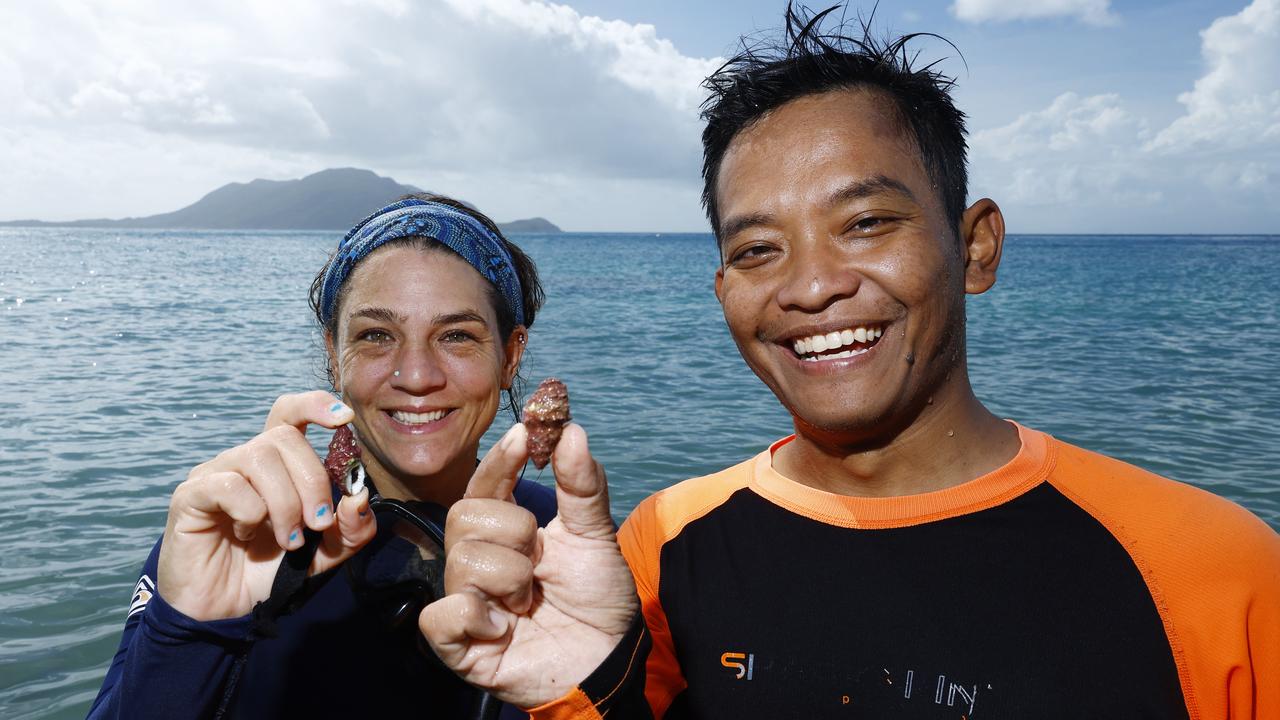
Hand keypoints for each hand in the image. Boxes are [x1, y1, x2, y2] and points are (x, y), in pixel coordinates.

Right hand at [157, 391, 376, 620]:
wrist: (226, 611)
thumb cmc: (270, 571)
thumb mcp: (325, 553)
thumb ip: (351, 528)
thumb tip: (359, 498)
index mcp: (277, 464)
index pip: (290, 412)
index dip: (316, 405)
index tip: (345, 419)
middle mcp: (244, 460)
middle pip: (284, 438)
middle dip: (313, 481)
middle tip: (316, 524)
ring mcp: (215, 474)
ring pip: (259, 457)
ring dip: (284, 502)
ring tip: (288, 539)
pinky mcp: (190, 495)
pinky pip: (228, 485)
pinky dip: (250, 512)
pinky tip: (246, 535)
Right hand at [420, 423, 638, 708]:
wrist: (609, 659)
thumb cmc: (597, 599)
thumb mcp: (595, 535)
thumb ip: (582, 485)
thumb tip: (571, 430)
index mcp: (506, 533)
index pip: (485, 485)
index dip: (499, 459)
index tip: (524, 436)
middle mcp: (479, 563)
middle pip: (464, 515)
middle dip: (512, 531)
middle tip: (539, 560)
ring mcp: (465, 602)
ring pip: (461, 560)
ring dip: (509, 579)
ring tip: (529, 602)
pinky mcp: (456, 645)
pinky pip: (444, 613)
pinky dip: (478, 617)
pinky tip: (504, 629)